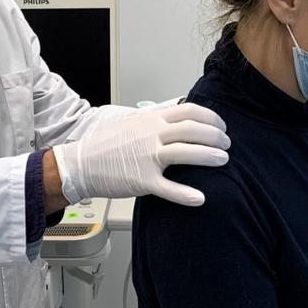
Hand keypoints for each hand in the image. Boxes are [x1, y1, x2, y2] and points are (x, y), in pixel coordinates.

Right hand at [52, 103, 229, 206]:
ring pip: (186, 153)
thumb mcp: (130, 120)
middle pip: (193, 129)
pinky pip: (168, 188)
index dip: (210, 117)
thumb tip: (176, 109)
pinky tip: (200, 198)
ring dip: (210, 156)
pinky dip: (186, 194)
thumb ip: (154, 116)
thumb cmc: (104, 144)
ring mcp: (147, 157)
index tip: (221, 126)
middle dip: (216, 136)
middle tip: (227, 144)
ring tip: (224, 161)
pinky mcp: (142, 180)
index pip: (189, 110)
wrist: (80, 163)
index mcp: (150, 119)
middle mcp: (151, 134)